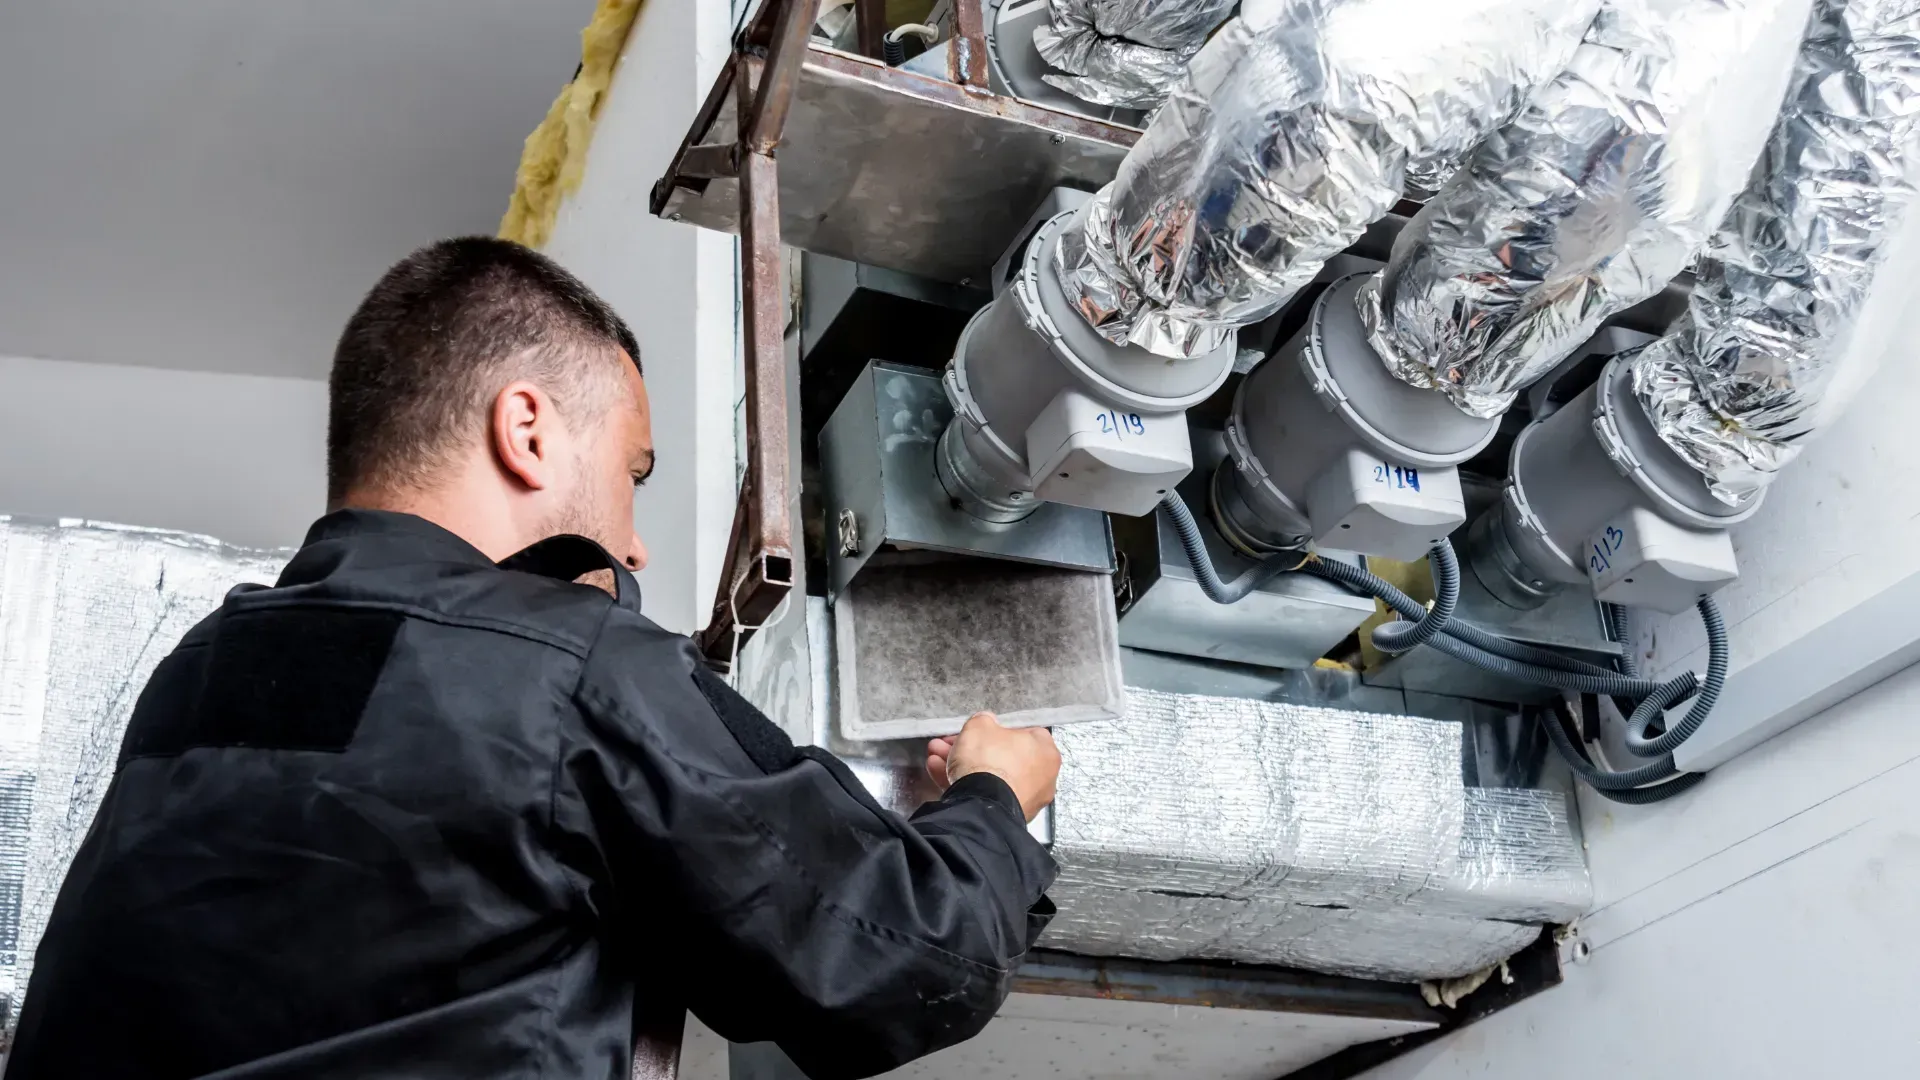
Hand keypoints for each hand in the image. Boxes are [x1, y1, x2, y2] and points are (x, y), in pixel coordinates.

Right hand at [926, 712, 1059, 822]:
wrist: (980, 806)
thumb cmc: (989, 760)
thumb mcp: (980, 726)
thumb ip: (983, 721)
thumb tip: (985, 723)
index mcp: (1045, 750)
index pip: (1023, 733)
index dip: (995, 729)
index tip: (976, 730)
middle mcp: (1041, 777)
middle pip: (1002, 755)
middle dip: (972, 748)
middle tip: (950, 743)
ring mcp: (1025, 799)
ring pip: (990, 776)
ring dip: (963, 765)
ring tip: (936, 757)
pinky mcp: (1007, 816)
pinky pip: (985, 794)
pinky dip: (965, 785)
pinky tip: (939, 774)